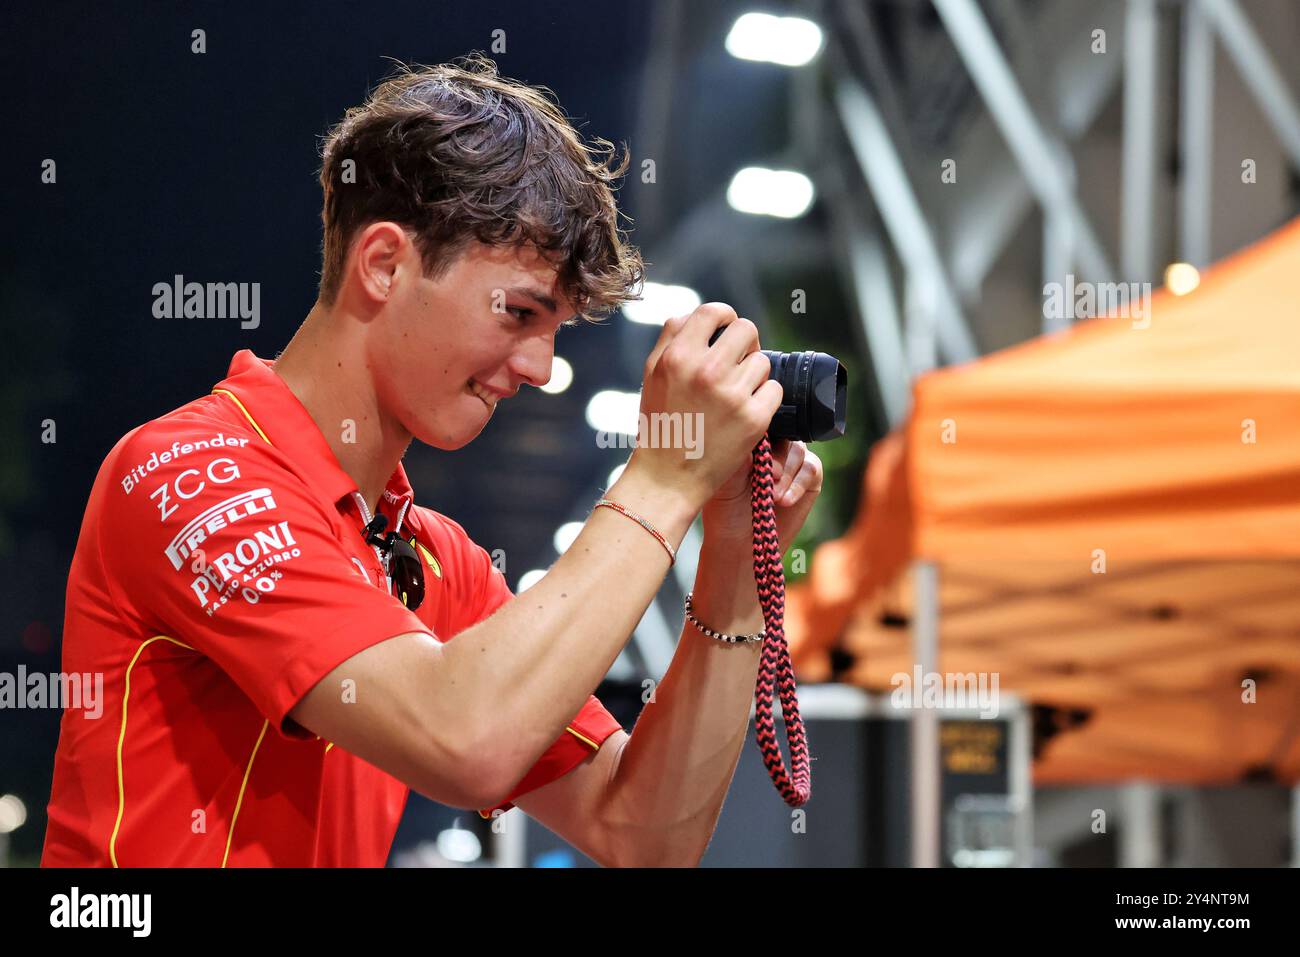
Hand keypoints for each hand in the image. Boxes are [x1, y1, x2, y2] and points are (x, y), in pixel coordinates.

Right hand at [625, 303, 782, 512]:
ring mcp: (732, 395)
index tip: (726, 330)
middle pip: (747, 330)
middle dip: (745, 344)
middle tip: (737, 362)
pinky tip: (745, 412)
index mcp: (678, 356)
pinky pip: (774, 390)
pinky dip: (764, 399)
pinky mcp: (754, 419)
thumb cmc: (661, 424)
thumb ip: (671, 338)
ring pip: (762, 362)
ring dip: (753, 375)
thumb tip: (696, 315)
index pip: (714, 312)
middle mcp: (706, 371)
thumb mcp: (652, 374)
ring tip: (735, 395)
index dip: (725, 317)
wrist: (668, 478)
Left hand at [701, 437, 823, 554]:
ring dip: (786, 475)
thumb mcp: (727, 481)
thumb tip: (753, 438)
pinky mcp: (809, 477)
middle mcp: (772, 446)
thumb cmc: (725, 510)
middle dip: (777, 457)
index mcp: (749, 441)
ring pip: (798, 451)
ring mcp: (792, 460)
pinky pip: (811, 469)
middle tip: (768, 477)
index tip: (755, 458)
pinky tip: (784, 501)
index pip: (761, 425)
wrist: (740, 542)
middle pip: (784, 434)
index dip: (762, 436)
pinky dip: (798, 485)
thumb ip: (739, 459)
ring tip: (772, 496)